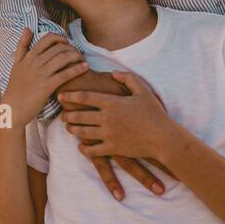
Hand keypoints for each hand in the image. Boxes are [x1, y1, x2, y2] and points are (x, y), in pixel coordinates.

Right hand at [0, 30, 86, 129]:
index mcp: (29, 55)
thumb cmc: (16, 87)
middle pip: (59, 47)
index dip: (61, 38)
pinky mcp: (47, 86)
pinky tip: (85, 67)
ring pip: (63, 58)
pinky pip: (65, 74)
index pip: (48, 38)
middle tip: (78, 53)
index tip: (67, 43)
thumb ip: (22, 45)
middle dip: (72, 48)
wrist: (13, 107)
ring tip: (83, 59)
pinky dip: (77, 69)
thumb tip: (27, 29)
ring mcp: (41, 73)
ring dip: (76, 56)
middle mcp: (35, 62)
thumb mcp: (16, 63)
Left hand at [59, 71, 176, 168]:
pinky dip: (84, 149)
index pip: (85, 97)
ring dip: (72, 129)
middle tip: (61, 114)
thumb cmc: (154, 113)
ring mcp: (109, 134)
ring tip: (68, 127)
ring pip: (83, 132)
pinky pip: (92, 151)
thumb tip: (113, 73)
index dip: (70, 96)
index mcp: (112, 102)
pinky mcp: (113, 149)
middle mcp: (107, 118)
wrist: (163, 137)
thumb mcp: (142, 90)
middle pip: (79, 115)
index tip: (61, 95)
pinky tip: (81, 146)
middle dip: (68, 114)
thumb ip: (127, 78)